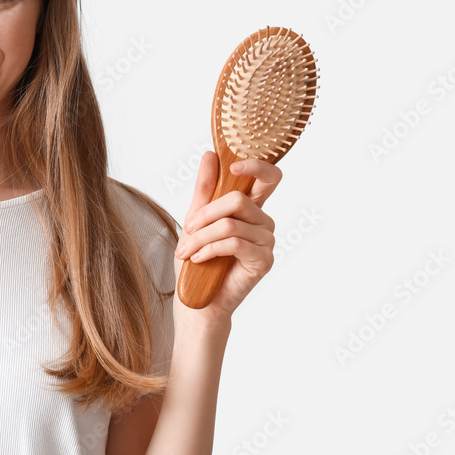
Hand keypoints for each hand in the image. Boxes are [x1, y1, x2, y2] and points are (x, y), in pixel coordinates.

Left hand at [172, 151, 280, 327]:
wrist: (196, 299)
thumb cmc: (197, 260)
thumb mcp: (196, 218)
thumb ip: (206, 188)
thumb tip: (211, 155)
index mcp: (250, 208)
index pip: (268, 178)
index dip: (256, 166)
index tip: (232, 166)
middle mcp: (263, 222)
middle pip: (238, 199)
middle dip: (205, 214)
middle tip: (187, 229)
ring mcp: (266, 241)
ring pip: (230, 223)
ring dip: (200, 237)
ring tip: (187, 251)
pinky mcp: (264, 261)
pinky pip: (233, 243)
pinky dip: (209, 249)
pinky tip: (198, 259)